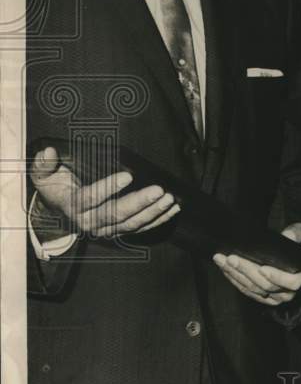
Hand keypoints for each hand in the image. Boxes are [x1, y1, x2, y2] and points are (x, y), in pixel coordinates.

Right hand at [30, 145, 179, 241]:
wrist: (58, 209)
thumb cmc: (55, 186)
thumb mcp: (43, 175)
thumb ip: (44, 165)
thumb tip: (48, 153)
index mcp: (72, 205)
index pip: (89, 198)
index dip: (108, 188)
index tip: (128, 176)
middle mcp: (89, 221)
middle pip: (115, 214)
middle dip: (138, 202)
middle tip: (158, 190)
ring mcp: (105, 228)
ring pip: (130, 224)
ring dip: (152, 212)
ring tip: (169, 199)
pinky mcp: (118, 230)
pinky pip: (139, 229)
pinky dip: (157, 220)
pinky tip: (172, 210)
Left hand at [213, 222, 300, 305]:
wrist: (292, 252)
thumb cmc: (298, 243)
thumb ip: (297, 233)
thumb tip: (288, 235)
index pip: (292, 282)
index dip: (276, 277)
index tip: (262, 268)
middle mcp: (288, 291)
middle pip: (266, 285)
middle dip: (247, 271)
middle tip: (232, 258)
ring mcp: (274, 296)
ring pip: (253, 289)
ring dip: (236, 275)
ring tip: (223, 261)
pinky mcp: (262, 297)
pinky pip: (247, 291)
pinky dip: (235, 280)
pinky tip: (226, 269)